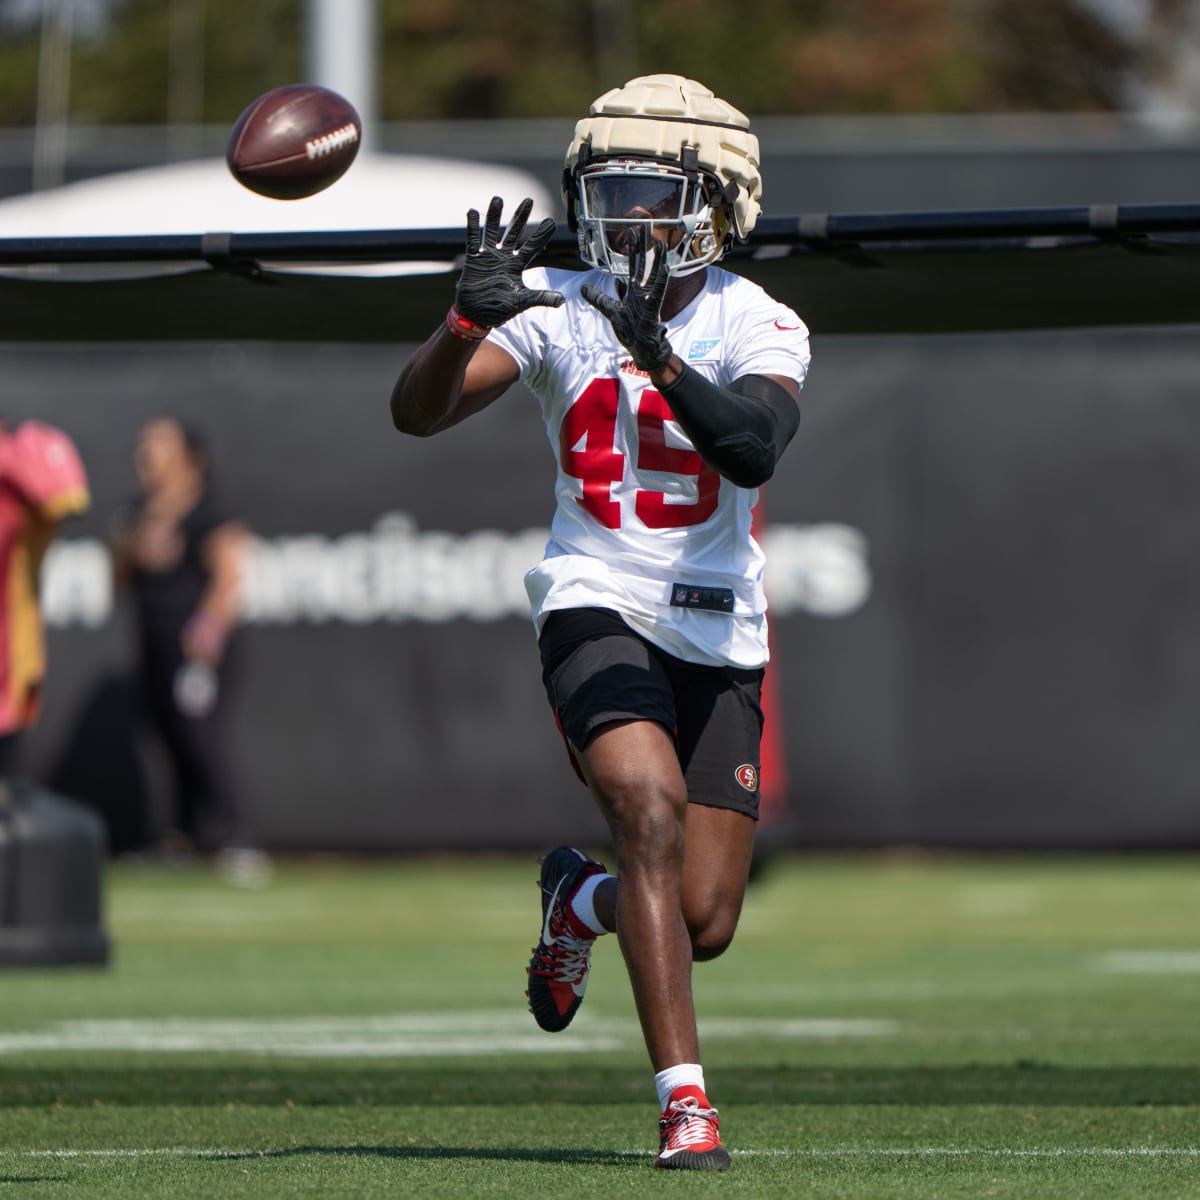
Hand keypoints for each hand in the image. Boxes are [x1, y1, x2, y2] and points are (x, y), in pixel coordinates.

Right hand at [453, 196, 563, 328]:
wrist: (477, 316)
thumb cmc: (499, 309)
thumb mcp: (522, 302)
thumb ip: (540, 297)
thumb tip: (561, 300)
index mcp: (516, 266)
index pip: (532, 247)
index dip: (541, 235)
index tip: (551, 222)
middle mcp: (504, 257)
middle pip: (513, 233)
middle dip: (520, 217)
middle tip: (528, 200)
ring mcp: (488, 257)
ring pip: (492, 232)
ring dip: (494, 216)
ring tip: (498, 199)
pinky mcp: (473, 260)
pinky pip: (472, 240)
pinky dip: (472, 227)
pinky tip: (472, 212)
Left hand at [581, 225, 672, 371]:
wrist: (640, 348)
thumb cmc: (630, 331)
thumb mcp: (610, 311)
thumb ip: (598, 299)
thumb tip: (583, 288)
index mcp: (634, 291)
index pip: (633, 265)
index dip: (633, 249)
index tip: (632, 232)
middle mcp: (643, 291)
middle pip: (644, 264)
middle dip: (644, 246)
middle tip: (646, 227)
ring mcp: (649, 299)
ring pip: (654, 275)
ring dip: (658, 259)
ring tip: (661, 244)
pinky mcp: (652, 309)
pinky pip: (658, 292)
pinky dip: (661, 280)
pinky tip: (665, 268)